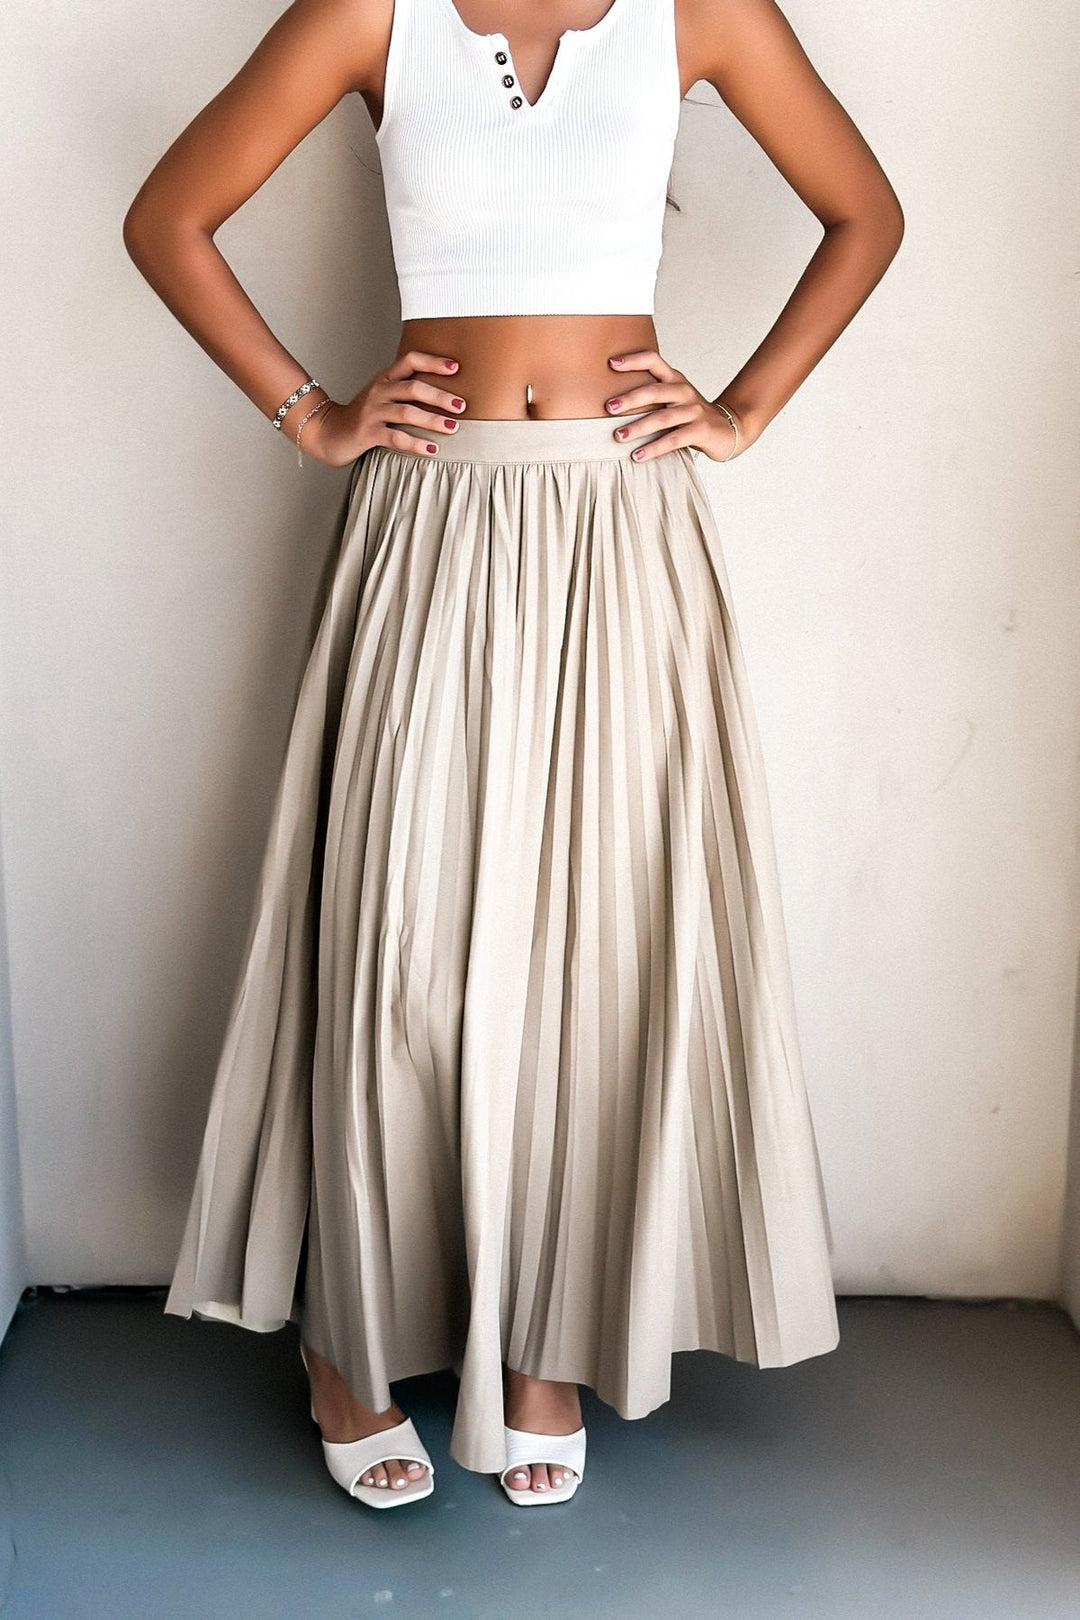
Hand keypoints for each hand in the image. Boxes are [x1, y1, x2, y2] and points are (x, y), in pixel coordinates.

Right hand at [298, 350, 467, 466]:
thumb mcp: (382, 397)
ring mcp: (372, 411)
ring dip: (433, 420)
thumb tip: (443, 396)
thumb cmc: (363, 416)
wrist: (328, 432)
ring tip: (453, 428)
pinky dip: (416, 443)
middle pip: (414, 387)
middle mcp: (379, 391)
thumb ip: (405, 392)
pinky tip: (432, 449)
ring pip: (407, 412)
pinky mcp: (367, 432)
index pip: (410, 360)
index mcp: (385, 378)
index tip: (456, 368)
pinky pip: (396, 437)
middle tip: (462, 406)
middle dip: (440, 397)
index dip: (433, 361)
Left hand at [604, 349, 752, 463]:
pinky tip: (637, 456)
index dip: (633, 360)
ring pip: (662, 418)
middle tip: (609, 407)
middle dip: (630, 399)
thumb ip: (652, 395)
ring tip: (619, 436)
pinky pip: (673, 440)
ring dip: (638, 428)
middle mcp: (684, 391)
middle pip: (655, 391)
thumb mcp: (674, 398)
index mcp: (675, 379)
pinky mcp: (699, 430)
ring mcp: (693, 410)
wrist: (729, 428)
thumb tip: (612, 401)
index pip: (653, 361)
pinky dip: (653, 448)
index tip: (611, 363)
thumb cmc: (692, 415)